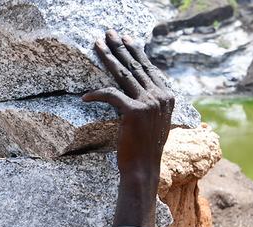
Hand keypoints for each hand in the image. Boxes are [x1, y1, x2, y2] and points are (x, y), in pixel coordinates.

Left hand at [83, 30, 174, 186]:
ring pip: (123, 74)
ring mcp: (149, 103)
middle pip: (135, 66)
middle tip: (108, 32)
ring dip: (107, 57)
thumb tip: (139, 88)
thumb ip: (152, 104)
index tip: (126, 39)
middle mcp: (161, 97)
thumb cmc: (144, 148)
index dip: (136, 52)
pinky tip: (85, 96)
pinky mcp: (134, 112)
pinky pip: (111, 95)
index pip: (148, 68)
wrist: (143, 169)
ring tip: (96, 45)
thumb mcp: (154, 122)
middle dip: (120, 47)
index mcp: (167, 97)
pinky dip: (97, 94)